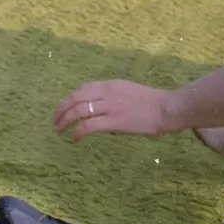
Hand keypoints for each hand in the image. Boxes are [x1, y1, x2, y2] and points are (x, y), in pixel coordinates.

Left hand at [54, 80, 178, 141]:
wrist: (168, 108)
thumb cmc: (152, 102)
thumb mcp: (128, 91)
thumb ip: (112, 96)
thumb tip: (99, 107)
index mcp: (110, 84)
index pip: (82, 89)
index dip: (69, 99)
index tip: (63, 108)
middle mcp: (107, 92)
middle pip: (75, 98)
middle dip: (61, 109)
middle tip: (55, 121)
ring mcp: (110, 106)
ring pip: (78, 111)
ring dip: (65, 121)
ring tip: (59, 130)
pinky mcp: (115, 121)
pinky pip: (89, 126)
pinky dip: (78, 132)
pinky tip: (75, 139)